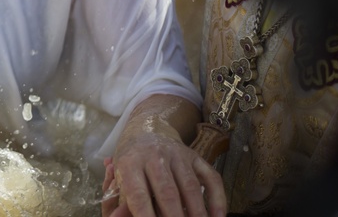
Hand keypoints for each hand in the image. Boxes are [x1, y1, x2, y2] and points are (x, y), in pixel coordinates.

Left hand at [108, 130, 224, 216]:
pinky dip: (217, 199)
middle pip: (167, 191)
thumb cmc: (131, 160)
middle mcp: (154, 156)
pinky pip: (211, 178)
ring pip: (190, 186)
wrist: (146, 129)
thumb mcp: (118, 175)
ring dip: (197, 212)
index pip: (138, 194)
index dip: (145, 214)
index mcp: (130, 163)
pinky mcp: (195, 156)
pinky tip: (218, 216)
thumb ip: (122, 199)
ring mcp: (177, 155)